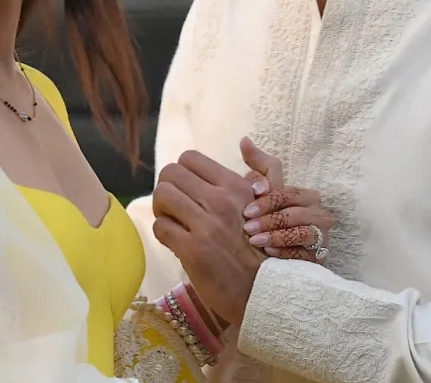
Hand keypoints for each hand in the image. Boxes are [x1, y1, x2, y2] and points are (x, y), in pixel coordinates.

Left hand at [151, 150, 266, 325]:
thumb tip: (245, 141)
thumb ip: (261, 170)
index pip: (189, 158)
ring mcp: (206, 226)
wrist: (266, 289)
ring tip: (172, 222)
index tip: (186, 189)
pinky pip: (160, 227)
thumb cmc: (265, 245)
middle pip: (170, 174)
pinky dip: (163, 233)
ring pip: (162, 196)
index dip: (181, 173)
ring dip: (161, 209)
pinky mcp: (193, 251)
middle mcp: (221, 201)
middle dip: (167, 188)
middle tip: (174, 206)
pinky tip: (176, 241)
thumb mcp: (269, 202)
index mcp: (236, 187)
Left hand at [239, 136, 331, 261]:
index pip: (288, 194)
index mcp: (305, 196)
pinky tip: (269, 252)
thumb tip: (244, 140)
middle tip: (248, 228)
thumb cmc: (268, 214)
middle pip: (296, 213)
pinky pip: (305, 254)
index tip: (247, 211)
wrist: (273, 250)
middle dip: (270, 220)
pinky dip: (286, 252)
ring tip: (255, 241)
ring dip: (277, 236)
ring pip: (302, 232)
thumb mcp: (262, 189)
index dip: (268, 202)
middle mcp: (317, 213)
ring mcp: (320, 235)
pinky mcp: (319, 255)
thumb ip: (256, 165)